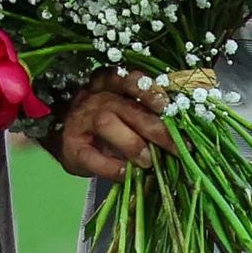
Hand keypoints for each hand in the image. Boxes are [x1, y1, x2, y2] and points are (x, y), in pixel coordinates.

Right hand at [47, 71, 171, 181]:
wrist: (70, 138)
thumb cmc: (109, 124)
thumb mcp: (128, 112)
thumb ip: (149, 116)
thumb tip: (181, 135)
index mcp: (111, 84)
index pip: (129, 79)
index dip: (148, 91)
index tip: (166, 106)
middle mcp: (95, 97)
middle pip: (126, 106)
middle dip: (155, 128)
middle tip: (176, 148)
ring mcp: (81, 120)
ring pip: (106, 123)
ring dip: (132, 144)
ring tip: (148, 162)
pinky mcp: (72, 147)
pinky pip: (90, 156)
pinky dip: (110, 166)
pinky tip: (125, 173)